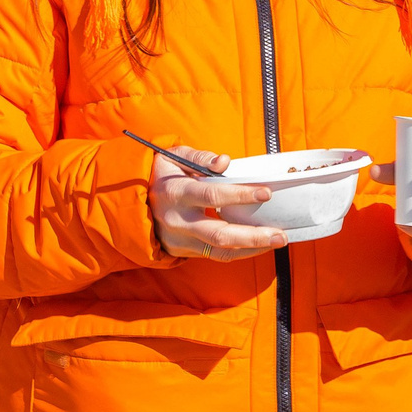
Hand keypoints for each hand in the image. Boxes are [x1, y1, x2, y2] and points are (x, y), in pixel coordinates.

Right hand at [147, 145, 286, 260]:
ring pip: (220, 251)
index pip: (212, 196)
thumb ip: (200, 157)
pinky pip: (216, 255)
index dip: (241, 195)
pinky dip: (240, 252)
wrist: (131, 201)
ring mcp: (180, 239)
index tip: (266, 193)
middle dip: (253, 236)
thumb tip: (224, 162)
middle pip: (220, 234)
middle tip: (281, 234)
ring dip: (252, 248)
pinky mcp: (184, 251)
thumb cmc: (162, 174)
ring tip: (277, 240)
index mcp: (175, 192)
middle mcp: (177, 220)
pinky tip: (259, 245)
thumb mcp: (174, 156)